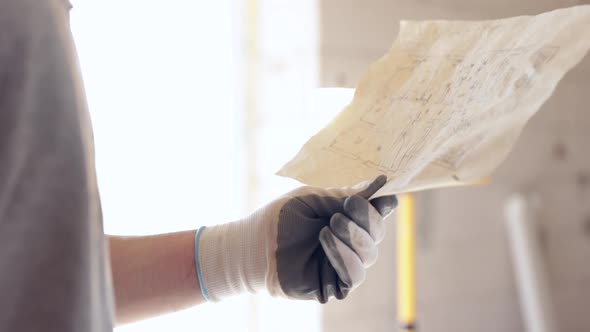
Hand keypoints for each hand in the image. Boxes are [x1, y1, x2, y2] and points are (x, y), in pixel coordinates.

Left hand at [195, 175, 396, 302]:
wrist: (253, 245)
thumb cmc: (278, 220)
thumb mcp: (312, 199)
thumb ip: (343, 195)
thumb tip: (378, 184)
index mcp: (345, 219)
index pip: (375, 214)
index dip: (382, 206)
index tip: (385, 197)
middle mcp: (349, 242)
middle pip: (377, 233)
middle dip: (365, 219)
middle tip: (340, 212)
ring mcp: (343, 264)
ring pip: (370, 254)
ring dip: (352, 238)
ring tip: (326, 229)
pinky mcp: (334, 284)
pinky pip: (355, 274)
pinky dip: (345, 257)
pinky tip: (326, 242)